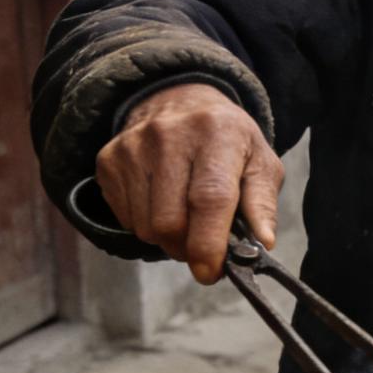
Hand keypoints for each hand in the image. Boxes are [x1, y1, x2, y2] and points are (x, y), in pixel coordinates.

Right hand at [94, 84, 283, 282]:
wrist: (179, 100)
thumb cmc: (227, 140)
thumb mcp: (259, 161)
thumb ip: (262, 203)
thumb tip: (263, 242)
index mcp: (217, 133)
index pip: (209, 198)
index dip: (209, 244)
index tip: (211, 272)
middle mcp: (169, 135)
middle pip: (170, 222)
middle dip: (187, 249)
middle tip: (202, 245)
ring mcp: (132, 147)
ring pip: (145, 227)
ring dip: (167, 239)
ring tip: (185, 218)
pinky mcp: (109, 159)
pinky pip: (125, 218)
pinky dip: (146, 224)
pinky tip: (161, 203)